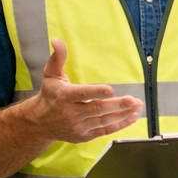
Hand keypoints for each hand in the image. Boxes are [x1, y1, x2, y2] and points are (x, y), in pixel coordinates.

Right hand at [24, 40, 143, 144]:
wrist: (40, 123)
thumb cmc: (50, 95)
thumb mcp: (50, 75)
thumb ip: (57, 58)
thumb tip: (57, 41)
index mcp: (64, 96)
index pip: (82, 94)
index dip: (96, 92)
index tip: (110, 90)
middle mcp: (71, 113)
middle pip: (97, 109)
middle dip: (117, 105)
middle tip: (133, 100)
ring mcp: (78, 126)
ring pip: (104, 121)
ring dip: (123, 114)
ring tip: (137, 106)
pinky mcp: (84, 136)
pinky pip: (104, 131)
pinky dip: (120, 125)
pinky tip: (132, 118)